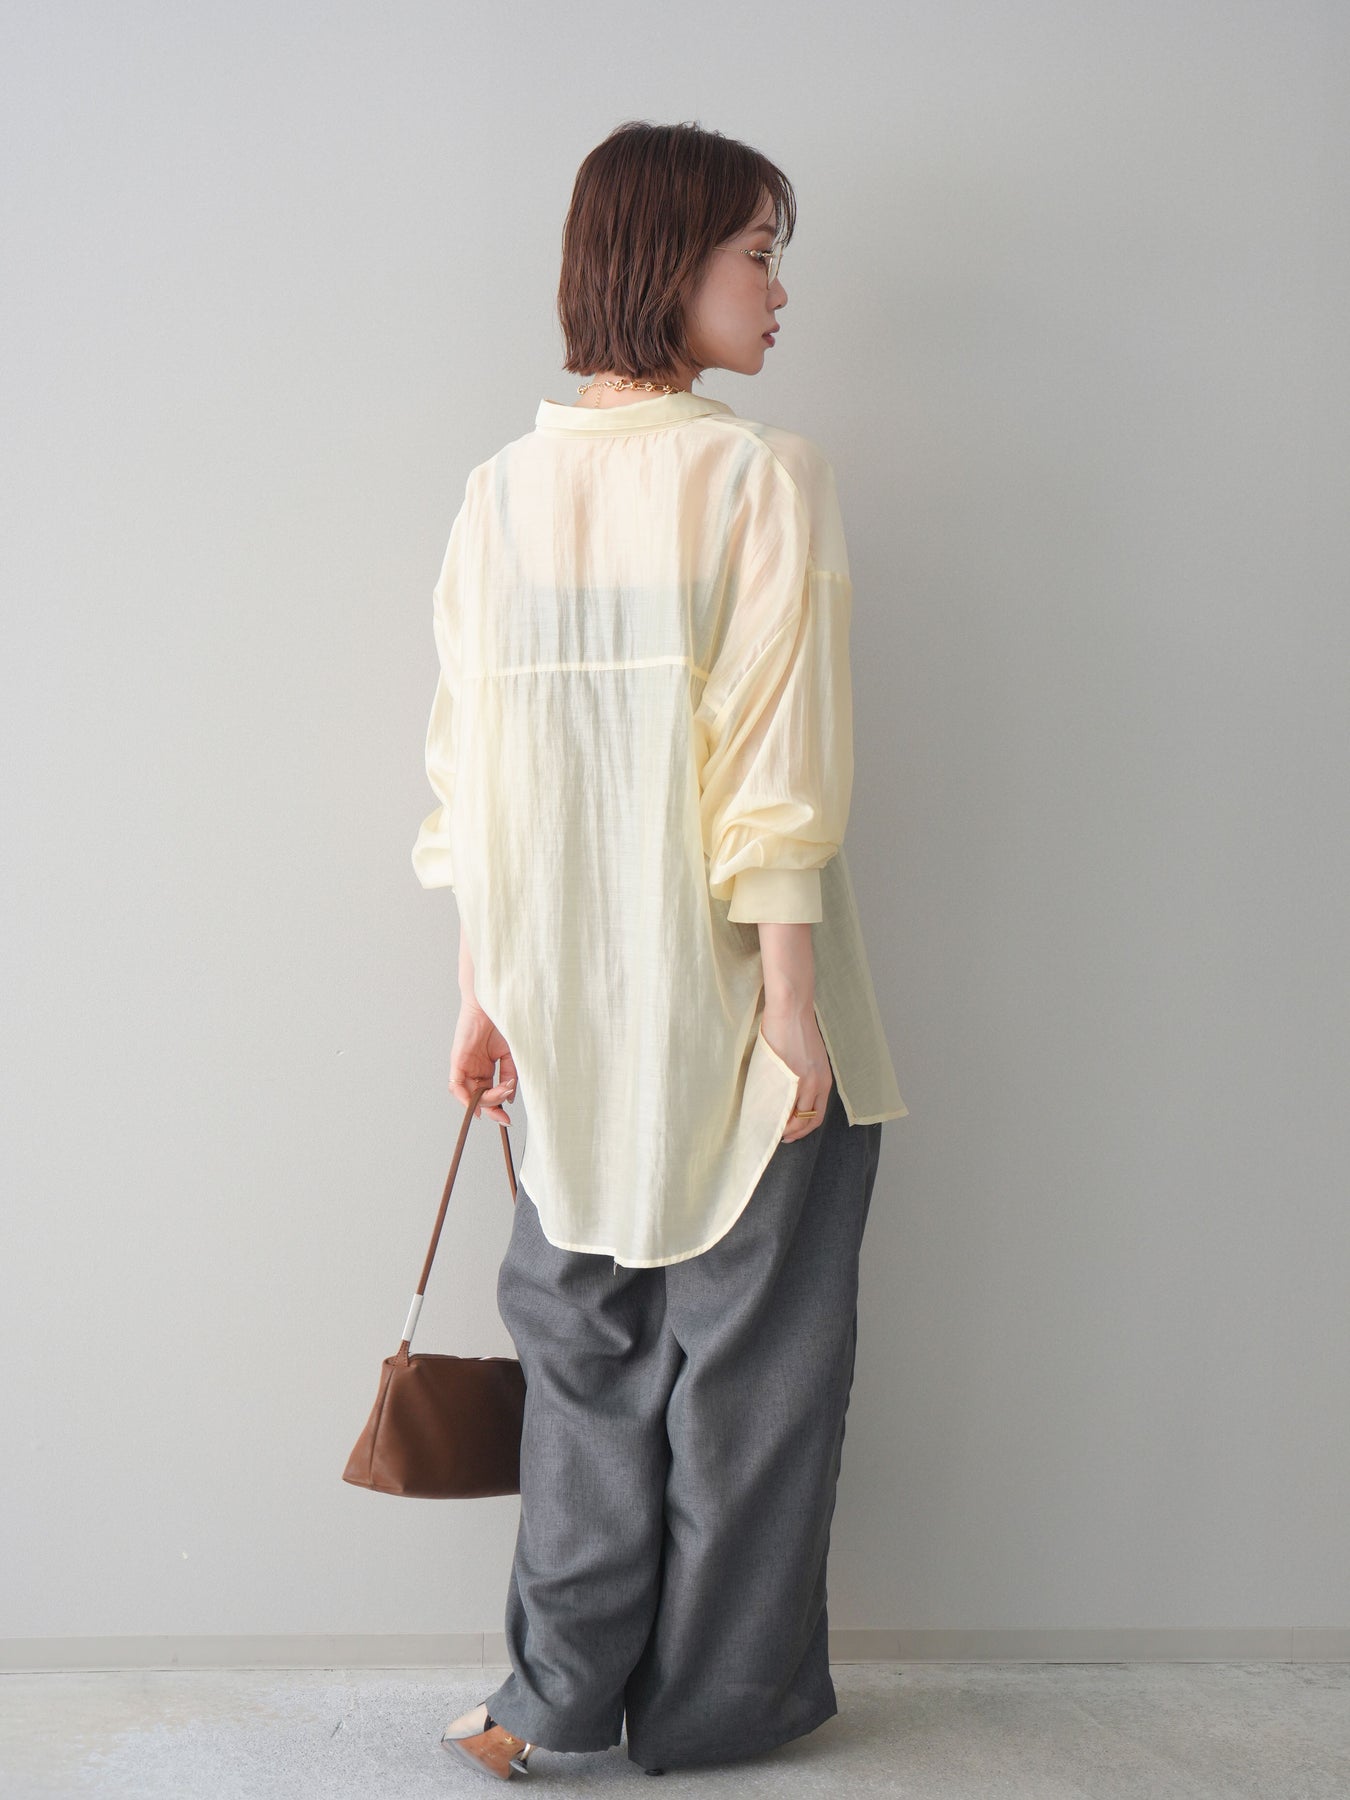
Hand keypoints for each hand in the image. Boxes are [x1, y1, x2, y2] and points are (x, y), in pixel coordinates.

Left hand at [449, 999, 517, 1124]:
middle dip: (491, 1111)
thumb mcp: (512, 1055)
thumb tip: (510, 1098)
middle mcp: (474, 1068)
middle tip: (504, 1118)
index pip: (489, 1094)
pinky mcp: (457, 1060)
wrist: (495, 1002)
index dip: (497, 1108)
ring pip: (469, 1095)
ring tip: (501, 1095)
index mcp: (486, 1067)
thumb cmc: (503, 1022)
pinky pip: (456, 1086)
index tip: (507, 1120)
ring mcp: (465, 1065)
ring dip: (485, 1101)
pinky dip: (465, 1098)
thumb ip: (510, 1076)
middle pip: (479, 1098)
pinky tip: (477, 1102)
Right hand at [761, 1000, 832, 1141]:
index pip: (817, 1115)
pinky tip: (765, 1116)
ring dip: (783, 1127)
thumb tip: (787, 1093)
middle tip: (779, 1137)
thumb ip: (803, 1077)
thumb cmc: (794, 1029)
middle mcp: (818, 1084)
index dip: (804, 1129)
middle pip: (808, 1121)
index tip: (790, 1134)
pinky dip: (775, 1114)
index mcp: (824, 1080)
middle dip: (794, 1134)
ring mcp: (805, 1081)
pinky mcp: (791, 1075)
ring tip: (769, 1129)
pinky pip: (784, 1104)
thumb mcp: (808, 1057)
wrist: (791, 1009)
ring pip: (796, 1117)